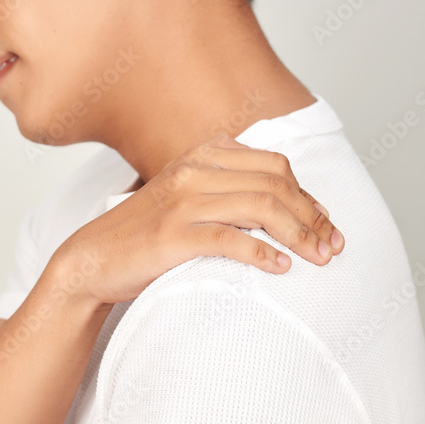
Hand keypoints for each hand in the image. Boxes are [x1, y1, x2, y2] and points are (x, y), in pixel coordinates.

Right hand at [50, 133, 344, 306]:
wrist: (91, 260)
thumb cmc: (144, 236)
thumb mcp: (186, 199)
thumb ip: (225, 191)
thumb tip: (279, 207)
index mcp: (202, 155)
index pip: (274, 166)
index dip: (308, 196)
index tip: (327, 225)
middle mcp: (195, 170)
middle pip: (276, 183)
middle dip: (313, 216)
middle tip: (333, 247)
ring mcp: (183, 201)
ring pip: (262, 206)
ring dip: (299, 234)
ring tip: (317, 260)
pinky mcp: (174, 235)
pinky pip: (232, 238)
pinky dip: (263, 253)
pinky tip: (280, 268)